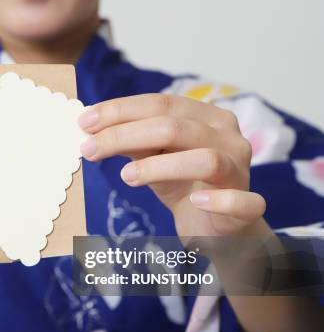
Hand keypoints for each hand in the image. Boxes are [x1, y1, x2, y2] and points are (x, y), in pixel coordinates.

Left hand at [78, 93, 266, 236]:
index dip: (120, 110)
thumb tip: (90, 129)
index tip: (84, 122)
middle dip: (125, 135)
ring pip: (205, 159)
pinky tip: (194, 201)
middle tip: (89, 149)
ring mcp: (241, 170)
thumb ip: (131, 142)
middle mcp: (227, 136)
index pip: (161, 104)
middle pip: (175, 128)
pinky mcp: (249, 205)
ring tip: (125, 176)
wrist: (214, 227)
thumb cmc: (181, 185)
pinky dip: (218, 200)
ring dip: (160, 167)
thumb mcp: (152, 158)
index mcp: (205, 117)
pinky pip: (240, 201)